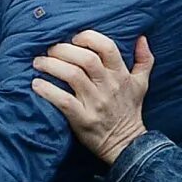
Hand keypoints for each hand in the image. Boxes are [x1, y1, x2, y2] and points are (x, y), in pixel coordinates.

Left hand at [30, 30, 153, 165]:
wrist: (126, 144)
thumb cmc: (129, 110)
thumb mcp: (142, 84)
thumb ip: (145, 60)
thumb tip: (142, 38)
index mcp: (121, 74)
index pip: (107, 47)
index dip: (88, 38)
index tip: (73, 38)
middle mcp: (109, 86)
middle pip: (85, 59)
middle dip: (63, 50)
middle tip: (49, 49)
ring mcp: (96, 103)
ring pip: (72, 75)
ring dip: (51, 66)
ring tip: (38, 63)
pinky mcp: (83, 119)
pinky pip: (63, 100)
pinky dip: (47, 90)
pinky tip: (36, 84)